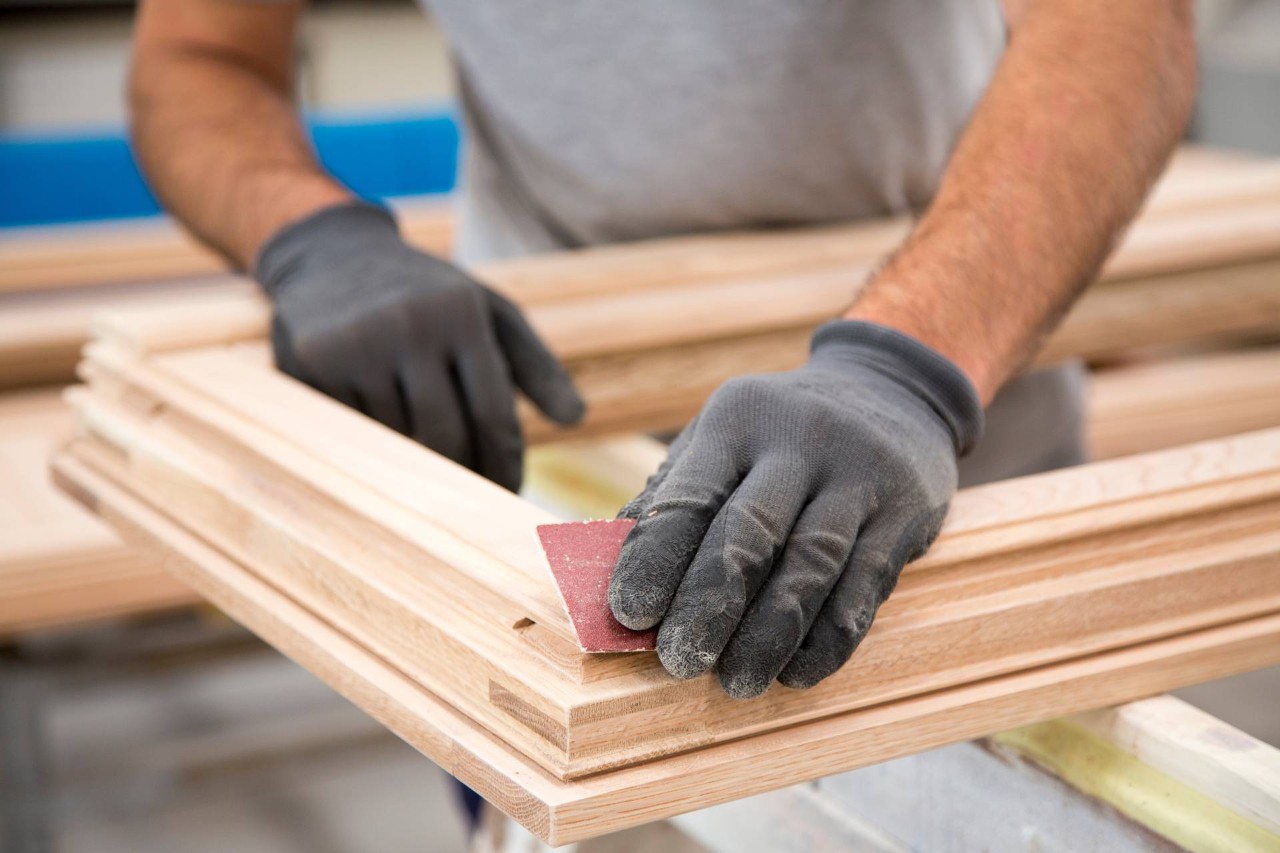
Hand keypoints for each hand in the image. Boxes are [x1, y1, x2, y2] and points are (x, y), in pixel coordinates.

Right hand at [255, 202, 583, 490]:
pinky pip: (354, 431)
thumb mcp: (490, 313)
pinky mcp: (313, 362)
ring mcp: (358, 343)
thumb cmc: (431, 296)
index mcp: (462, 314)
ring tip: (427, 464)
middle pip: (446, 438)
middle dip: (463, 477)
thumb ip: (537, 366)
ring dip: (416, 462)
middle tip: (472, 500)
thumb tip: (577, 419)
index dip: (504, 466)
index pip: (493, 414)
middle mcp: (410, 324)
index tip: (510, 494)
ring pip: (398, 441)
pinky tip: (378, 433)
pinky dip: (373, 442)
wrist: (332, 254)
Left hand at [609, 321, 982, 697]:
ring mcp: (860, 473)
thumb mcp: (723, 437)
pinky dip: (827, 639)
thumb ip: (671, 496)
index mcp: (737, 419)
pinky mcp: (905, 510)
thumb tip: (608, 573)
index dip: (655, 559)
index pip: (690, 494)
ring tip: (737, 682)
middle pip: (749, 533)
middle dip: (709, 606)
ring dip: (768, 635)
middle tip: (679, 662)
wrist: (891, 388)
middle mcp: (800, 439)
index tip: (630, 614)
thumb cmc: (777, 433)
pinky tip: (796, 672)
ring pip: (810, 565)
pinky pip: (865, 586)